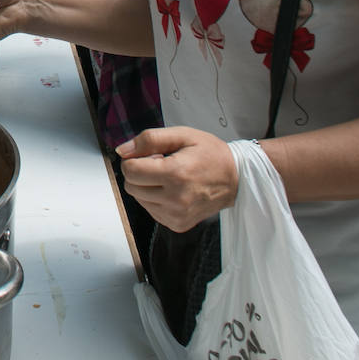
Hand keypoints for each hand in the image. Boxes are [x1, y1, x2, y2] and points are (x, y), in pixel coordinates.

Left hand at [117, 126, 238, 231]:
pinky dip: (155, 199)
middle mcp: (176, 199)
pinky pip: (151, 210)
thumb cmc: (210, 154)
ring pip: (139, 199)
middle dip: (139, 172)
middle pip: (131, 186)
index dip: (134, 159)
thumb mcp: (182, 135)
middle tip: (161, 164)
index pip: (130, 171)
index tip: (150, 155)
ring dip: (147, 186)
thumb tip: (122, 151)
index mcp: (175, 174)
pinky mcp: (178, 224)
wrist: (235, 179)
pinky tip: (173, 190)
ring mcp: (177, 215)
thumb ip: (149, 139)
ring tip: (169, 177)